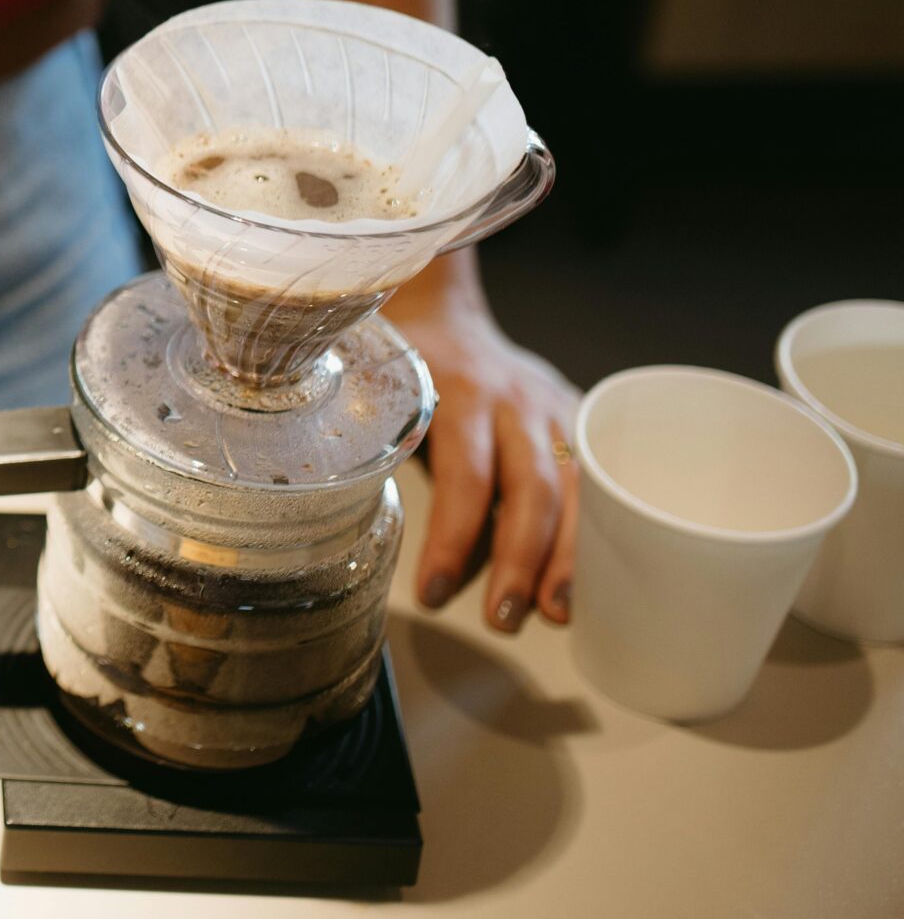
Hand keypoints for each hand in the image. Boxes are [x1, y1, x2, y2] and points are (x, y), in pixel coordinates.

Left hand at [388, 262, 578, 632]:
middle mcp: (515, 401)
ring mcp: (554, 409)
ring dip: (569, 558)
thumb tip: (332, 506)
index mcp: (458, 390)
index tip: (432, 593)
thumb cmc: (405, 364)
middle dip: (521, 560)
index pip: (463, 474)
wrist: (446, 313)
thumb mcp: (381, 389)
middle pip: (532, 488)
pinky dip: (599, 533)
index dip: (452, 537)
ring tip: (555, 614)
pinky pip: (599, 481)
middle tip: (503, 619)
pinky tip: (596, 581)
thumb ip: (372, 438)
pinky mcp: (579, 421)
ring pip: (576, 489)